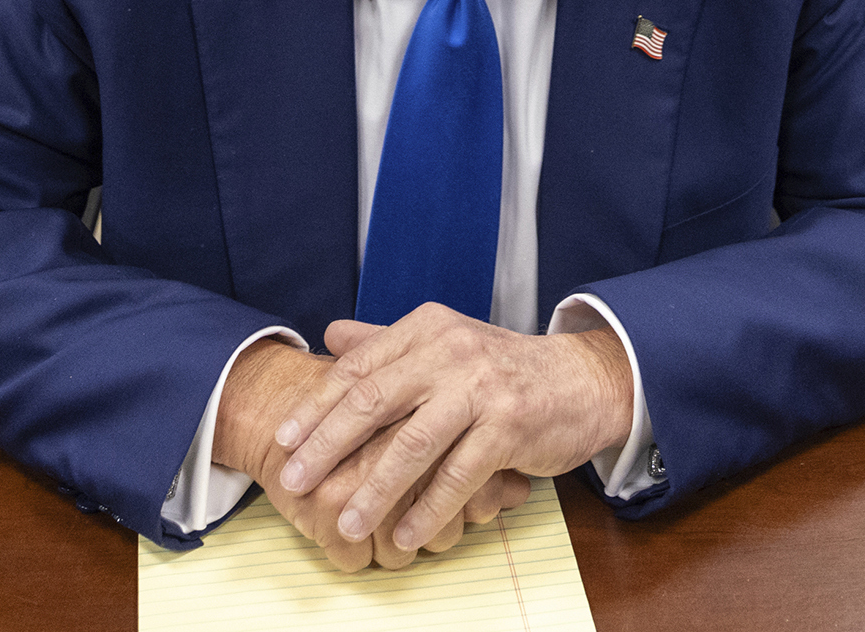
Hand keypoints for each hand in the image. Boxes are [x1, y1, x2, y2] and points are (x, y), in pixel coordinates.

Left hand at [272, 305, 632, 557]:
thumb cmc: (503, 369)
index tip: (282, 439)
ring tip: (346, 524)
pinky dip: (428, 511)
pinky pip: (457, 476)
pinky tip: (405, 535)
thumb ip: (388, 342)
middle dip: (326, 445)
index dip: (316, 406)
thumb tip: (331, 335)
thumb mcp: (446, 343)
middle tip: (294, 480)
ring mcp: (480, 388)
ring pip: (412, 445)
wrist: (582, 380)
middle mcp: (450, 351)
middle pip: (373, 401)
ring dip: (374, 491)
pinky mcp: (508, 426)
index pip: (358, 368)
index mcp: (427, 329)